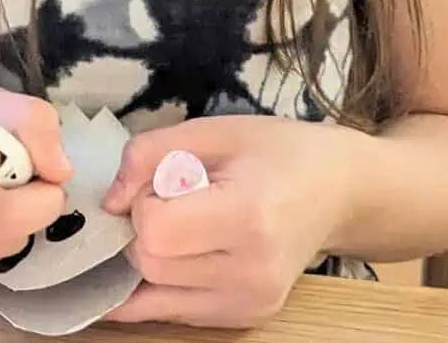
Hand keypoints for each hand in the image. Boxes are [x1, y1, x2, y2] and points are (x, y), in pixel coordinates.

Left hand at [102, 115, 358, 327]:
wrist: (339, 191)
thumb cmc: (280, 150)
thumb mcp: (215, 129)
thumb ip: (149, 153)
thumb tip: (108, 202)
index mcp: (248, 217)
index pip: (155, 231)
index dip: (144, 201)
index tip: (165, 178)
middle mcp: (251, 273)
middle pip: (149, 264)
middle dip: (142, 227)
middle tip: (170, 196)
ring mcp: (250, 305)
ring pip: (153, 293)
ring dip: (149, 256)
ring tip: (182, 221)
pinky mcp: (244, 319)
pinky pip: (171, 312)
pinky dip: (156, 284)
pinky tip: (165, 256)